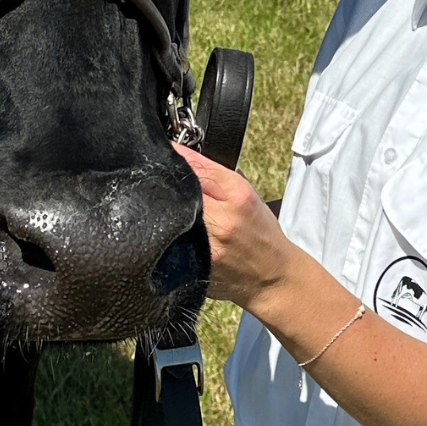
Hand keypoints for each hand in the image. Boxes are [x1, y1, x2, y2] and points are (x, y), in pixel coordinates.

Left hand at [174, 144, 292, 310]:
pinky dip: (166, 232)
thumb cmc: (261, 235)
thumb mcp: (249, 196)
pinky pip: (171, 242)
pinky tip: (166, 229)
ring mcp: (207, 245)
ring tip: (159, 203)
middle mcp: (222, 219)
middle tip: (155, 175)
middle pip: (179, 189)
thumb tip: (185, 158)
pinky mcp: (195, 267)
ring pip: (170, 215)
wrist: (272, 277)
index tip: (162, 148)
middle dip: (166, 180)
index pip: (197, 165)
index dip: (175, 154)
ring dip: (161, 207)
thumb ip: (219, 178)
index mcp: (238, 196)